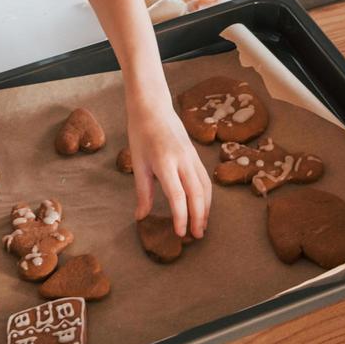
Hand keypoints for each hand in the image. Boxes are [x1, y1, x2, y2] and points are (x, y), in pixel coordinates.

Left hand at [125, 86, 211, 238]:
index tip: (180, 233)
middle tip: (196, 236)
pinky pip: (205, 178)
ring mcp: (192, 156)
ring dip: (206, 208)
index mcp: (165, 163)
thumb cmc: (141, 134)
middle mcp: (182, 160)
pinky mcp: (196, 154)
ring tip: (202, 226)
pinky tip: (202, 206)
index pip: (178, 196)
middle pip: (197, 194)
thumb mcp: (138, 164)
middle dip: (199, 217)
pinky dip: (206, 195)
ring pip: (206, 187)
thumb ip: (142, 192)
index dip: (181, 217)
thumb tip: (141, 217)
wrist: (153, 107)